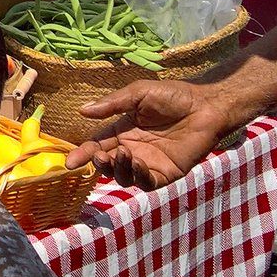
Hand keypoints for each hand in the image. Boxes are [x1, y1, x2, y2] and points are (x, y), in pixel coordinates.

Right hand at [64, 78, 230, 189]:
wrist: (205, 106)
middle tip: (98, 155)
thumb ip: (112, 103)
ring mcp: (149, 163)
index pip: (98, 144)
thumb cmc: (173, 95)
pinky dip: (137, 176)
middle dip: (99, 163)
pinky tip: (137, 163)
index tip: (71, 162)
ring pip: (124, 177)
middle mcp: (133, 149)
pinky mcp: (166, 174)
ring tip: (122, 154)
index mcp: (123, 131)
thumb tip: (82, 110)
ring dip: (117, 169)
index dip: (84, 153)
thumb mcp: (138, 93)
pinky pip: (146, 182)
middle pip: (108, 164)